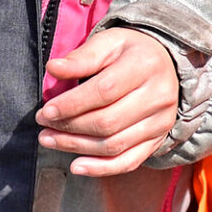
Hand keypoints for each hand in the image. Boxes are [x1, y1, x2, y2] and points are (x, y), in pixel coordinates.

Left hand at [37, 28, 178, 176]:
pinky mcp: (157, 140)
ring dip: (77, 147)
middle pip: (108, 122)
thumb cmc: (131, 51)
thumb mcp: (108, 42)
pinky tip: (76, 166)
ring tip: (50, 140)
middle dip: (69, 128)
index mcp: (145, 66)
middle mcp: (158, 96)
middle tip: (43, 125)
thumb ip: (82, 57)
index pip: (104, 91)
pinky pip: (128, 161)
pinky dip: (101, 169)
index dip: (72, 104)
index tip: (46, 111)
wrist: (167, 64)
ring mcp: (160, 122)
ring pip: (114, 144)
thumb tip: (53, 68)